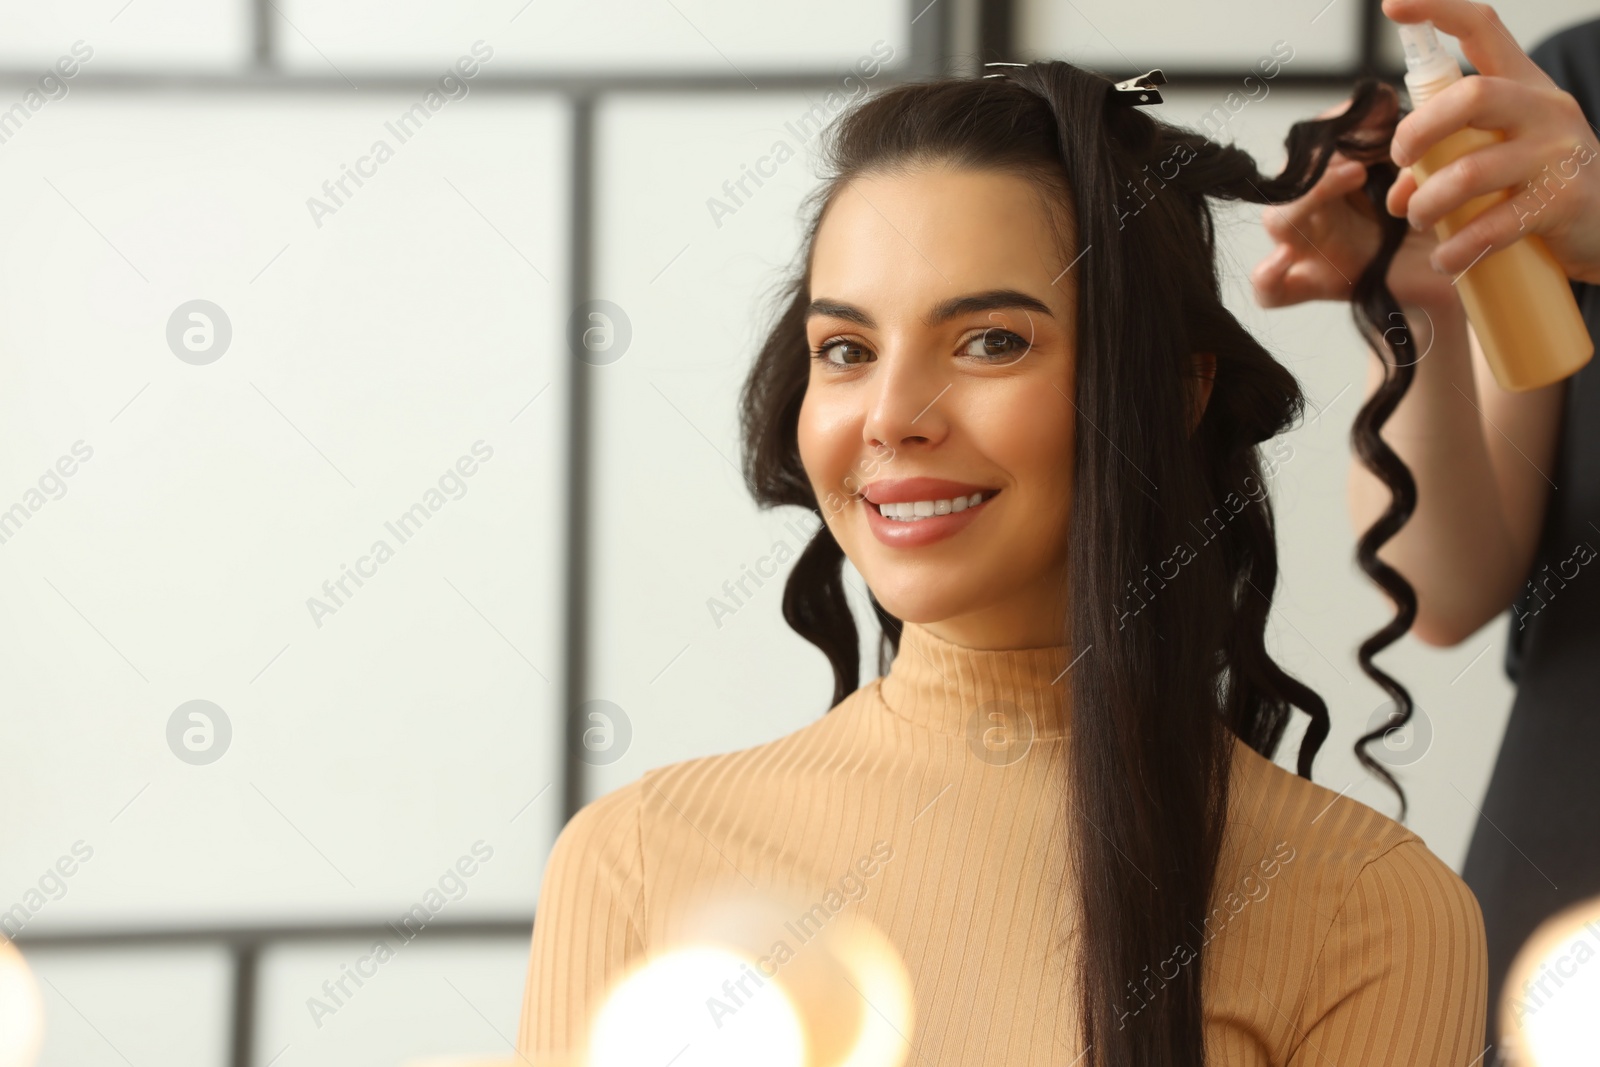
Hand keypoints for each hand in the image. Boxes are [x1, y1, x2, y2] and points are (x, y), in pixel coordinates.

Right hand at [1252, 92, 1460, 315]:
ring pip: (1279, 219)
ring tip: (1355, 175)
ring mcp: (1310, 248)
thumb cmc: (1438, 221)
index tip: (1377, 111)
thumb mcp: (1426, 169)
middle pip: (1292, 175)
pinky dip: (1267, 276)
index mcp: (1338, 177)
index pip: (1314, 142)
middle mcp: (1318, 208)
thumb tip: (1378, 99)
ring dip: (1309, 195)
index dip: (1336, 124)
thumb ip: (1397, 137)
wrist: (1453, 273)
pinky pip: (1271, 290)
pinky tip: (1282, 260)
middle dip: (1326, 157)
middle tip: (1367, 153)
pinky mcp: (1312, 285)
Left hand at [1383, 0, 1599, 284]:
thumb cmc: (1542, 182)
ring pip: (1470, 171)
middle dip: (1418, 129)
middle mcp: (1543, 108)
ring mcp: (1557, 153)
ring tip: (1418, 219)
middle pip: (1470, 96)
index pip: (1483, 28)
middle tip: (1399, 159)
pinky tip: (1448, 259)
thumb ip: (1443, 161)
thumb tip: (1395, 192)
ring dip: (1427, 202)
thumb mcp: (1498, 153)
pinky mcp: (1563, 201)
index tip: (1393, 6)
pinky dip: (1459, 248)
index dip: (1437, 11)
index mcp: (1523, 84)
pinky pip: (1495, 225)